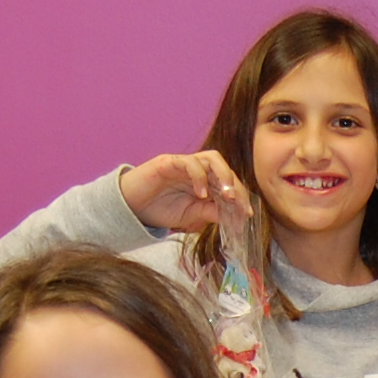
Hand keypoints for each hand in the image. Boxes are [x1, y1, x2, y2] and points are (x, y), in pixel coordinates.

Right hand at [116, 149, 246, 234]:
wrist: (131, 209)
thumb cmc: (159, 210)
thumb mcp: (191, 216)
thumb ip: (211, 213)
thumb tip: (235, 218)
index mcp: (205, 182)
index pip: (229, 184)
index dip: (240, 197)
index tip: (247, 214)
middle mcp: (198, 170)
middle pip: (225, 170)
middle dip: (236, 187)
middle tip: (240, 204)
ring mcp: (184, 164)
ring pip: (212, 159)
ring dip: (224, 176)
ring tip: (227, 195)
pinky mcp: (169, 162)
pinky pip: (189, 162)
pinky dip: (199, 176)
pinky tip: (200, 194)